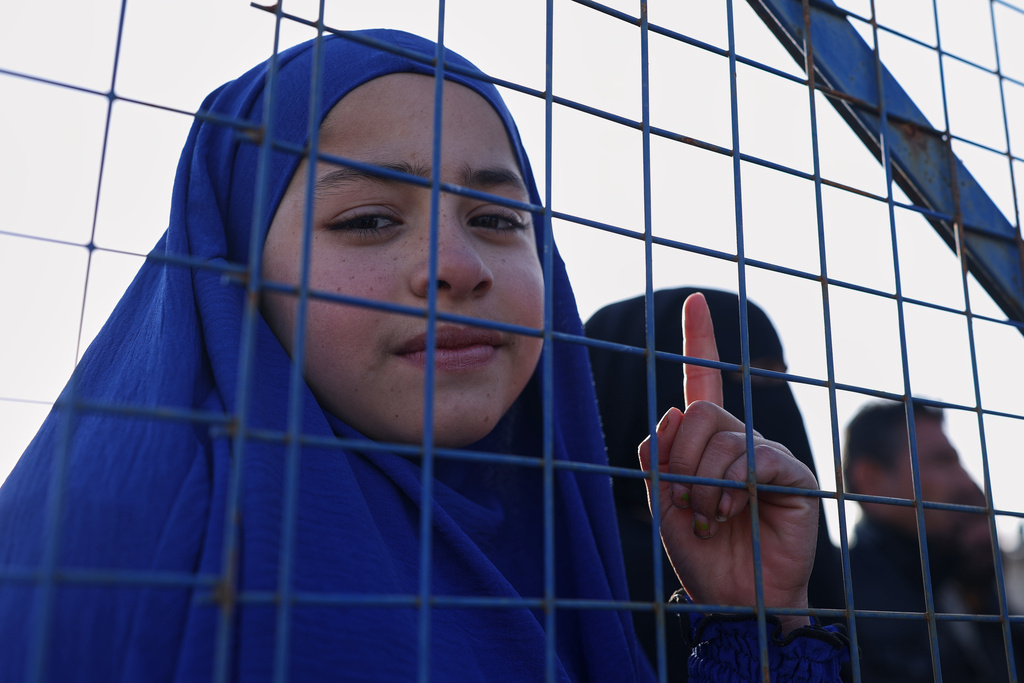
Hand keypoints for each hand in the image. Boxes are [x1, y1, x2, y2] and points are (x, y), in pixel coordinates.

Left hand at [637, 293, 817, 632]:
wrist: (734, 599)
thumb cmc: (700, 553)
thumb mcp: (662, 501)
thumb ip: (659, 457)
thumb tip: (671, 412)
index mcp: (706, 441)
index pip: (701, 381)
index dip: (698, 340)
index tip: (693, 300)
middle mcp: (739, 439)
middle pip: (699, 410)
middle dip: (681, 458)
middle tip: (687, 500)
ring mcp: (767, 453)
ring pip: (722, 436)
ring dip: (703, 482)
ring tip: (710, 517)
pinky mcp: (792, 473)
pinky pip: (754, 457)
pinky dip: (732, 487)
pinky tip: (733, 513)